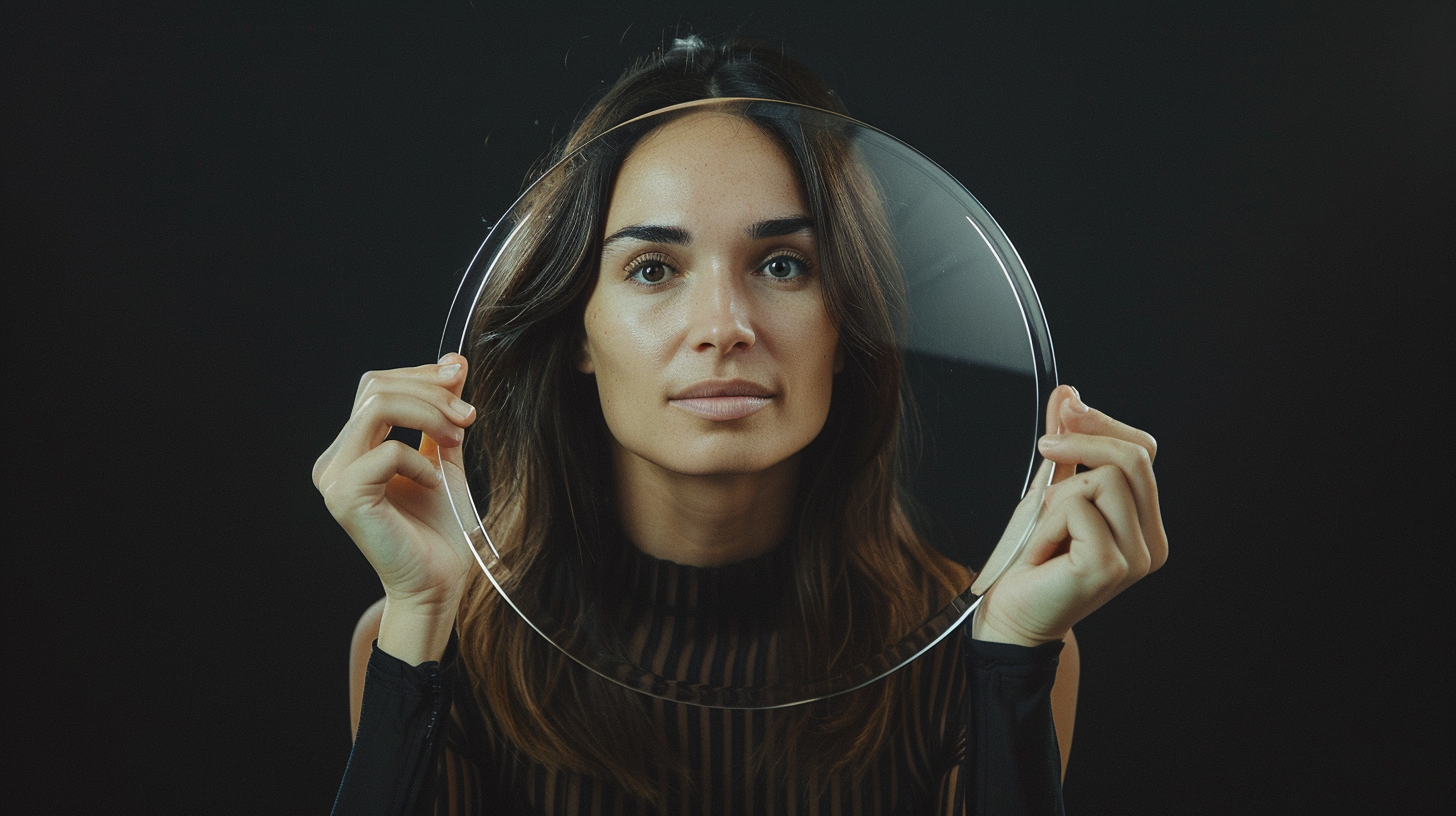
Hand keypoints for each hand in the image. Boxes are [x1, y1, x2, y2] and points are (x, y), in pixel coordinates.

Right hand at [312, 353, 478, 612]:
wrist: (438, 582)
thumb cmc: (440, 528)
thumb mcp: (445, 456)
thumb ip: (443, 412)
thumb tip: (454, 360)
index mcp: (353, 448)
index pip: (378, 385)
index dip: (421, 375)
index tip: (460, 379)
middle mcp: (335, 459)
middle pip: (376, 387)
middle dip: (430, 390)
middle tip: (468, 415)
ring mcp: (334, 478)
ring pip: (378, 406)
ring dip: (429, 414)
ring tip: (459, 439)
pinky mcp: (345, 496)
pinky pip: (387, 450)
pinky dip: (421, 460)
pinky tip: (436, 484)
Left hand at [971, 385, 1167, 645]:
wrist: (1012, 614)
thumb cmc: (1030, 558)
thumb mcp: (1048, 490)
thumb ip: (1065, 445)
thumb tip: (1068, 394)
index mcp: (1145, 522)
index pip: (1143, 451)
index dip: (1104, 424)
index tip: (1066, 409)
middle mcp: (1151, 542)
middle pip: (1132, 457)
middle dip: (1083, 442)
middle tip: (1044, 448)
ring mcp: (1137, 557)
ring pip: (1105, 479)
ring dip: (1058, 495)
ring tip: (1045, 528)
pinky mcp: (1111, 565)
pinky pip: (1078, 508)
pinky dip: (1048, 521)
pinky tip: (1042, 550)